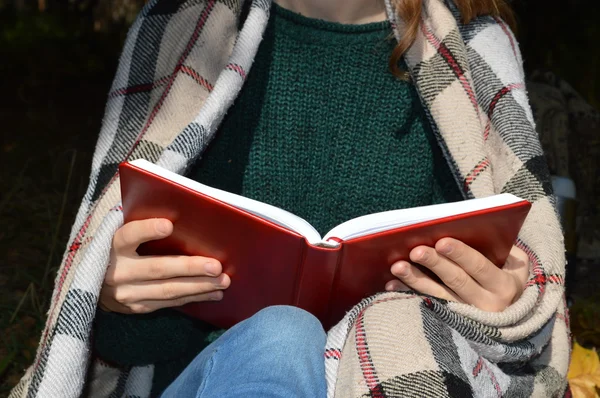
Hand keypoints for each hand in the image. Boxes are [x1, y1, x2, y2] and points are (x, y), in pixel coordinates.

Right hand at [100, 218, 230, 313]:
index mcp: (112, 246)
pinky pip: (169, 302)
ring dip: (199, 286)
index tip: (168, 225)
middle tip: (216, 266)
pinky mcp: (137, 307)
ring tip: (223, 281)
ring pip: (167, 290)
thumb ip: (143, 228)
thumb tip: (183, 218)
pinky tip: (213, 293)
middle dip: (189, 267)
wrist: (92, 284)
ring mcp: (126, 293)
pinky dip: (193, 297)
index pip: (128, 235)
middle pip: (157, 268)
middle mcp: (117, 271)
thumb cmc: (117, 250)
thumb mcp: (121, 236)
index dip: (147, 230)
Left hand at [385, 238, 528, 311]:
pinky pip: (426, 305)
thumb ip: (502, 248)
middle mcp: (487, 304)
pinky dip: (408, 294)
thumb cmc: (509, 278)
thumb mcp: (516, 264)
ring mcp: (467, 317)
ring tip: (397, 267)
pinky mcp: (450, 322)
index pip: (479, 267)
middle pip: (456, 281)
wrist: (514, 319)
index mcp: (504, 285)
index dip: (460, 254)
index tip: (441, 241)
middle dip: (434, 263)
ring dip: (415, 280)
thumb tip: (476, 228)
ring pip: (437, 295)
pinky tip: (392, 284)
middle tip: (415, 250)